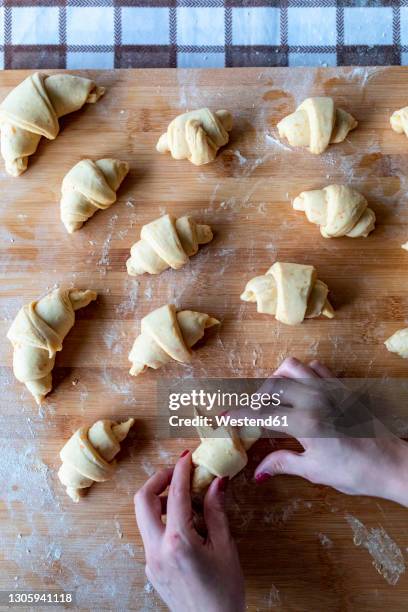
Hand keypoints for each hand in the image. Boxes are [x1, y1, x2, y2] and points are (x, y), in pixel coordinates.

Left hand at [134, 451, 244, 611]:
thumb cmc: (224, 593)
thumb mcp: (225, 548)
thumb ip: (216, 511)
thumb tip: (217, 482)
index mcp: (178, 542)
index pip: (175, 494)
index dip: (181, 470)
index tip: (187, 457)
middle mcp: (157, 549)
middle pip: (142, 500)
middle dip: (157, 479)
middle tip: (177, 472)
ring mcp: (150, 560)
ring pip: (144, 517)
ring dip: (159, 500)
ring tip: (186, 500)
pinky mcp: (151, 568)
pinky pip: (151, 534)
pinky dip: (163, 520)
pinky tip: (185, 524)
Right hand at [241, 357, 407, 506]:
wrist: (392, 464)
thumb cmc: (356, 471)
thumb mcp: (315, 470)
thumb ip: (283, 463)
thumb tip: (257, 471)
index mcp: (305, 422)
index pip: (262, 412)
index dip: (239, 413)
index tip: (224, 416)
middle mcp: (315, 398)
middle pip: (272, 385)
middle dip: (255, 397)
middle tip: (252, 413)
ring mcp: (330, 388)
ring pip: (292, 367)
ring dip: (277, 379)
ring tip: (275, 398)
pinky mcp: (342, 386)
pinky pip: (315, 368)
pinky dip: (301, 374)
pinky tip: (301, 391)